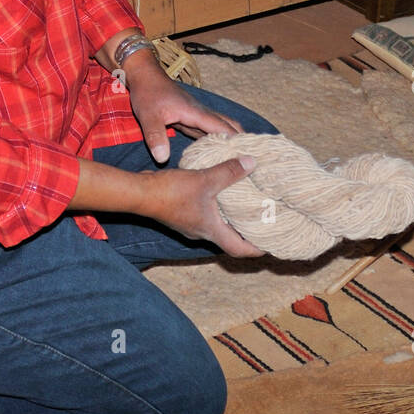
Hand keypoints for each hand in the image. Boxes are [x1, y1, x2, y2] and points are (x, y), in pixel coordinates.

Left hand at [123, 55, 243, 163]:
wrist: (145, 76)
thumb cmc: (148, 93)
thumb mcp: (149, 116)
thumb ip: (156, 136)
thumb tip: (163, 158)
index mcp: (196, 113)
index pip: (222, 128)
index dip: (236, 141)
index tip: (249, 155)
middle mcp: (201, 113)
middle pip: (229, 125)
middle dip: (241, 139)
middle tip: (252, 158)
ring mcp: (196, 115)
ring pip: (220, 127)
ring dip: (231, 140)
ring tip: (240, 158)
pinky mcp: (190, 118)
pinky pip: (208, 130)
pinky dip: (217, 139)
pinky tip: (218, 152)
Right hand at [137, 156, 265, 257]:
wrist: (141, 193)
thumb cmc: (172, 192)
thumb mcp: (205, 179)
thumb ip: (229, 171)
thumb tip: (252, 163)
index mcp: (212, 231)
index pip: (240, 250)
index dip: (258, 249)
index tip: (273, 243)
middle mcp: (203, 233)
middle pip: (231, 240)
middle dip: (249, 233)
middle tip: (265, 222)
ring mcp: (192, 225)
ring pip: (219, 228)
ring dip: (234, 220)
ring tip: (249, 207)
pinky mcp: (184, 216)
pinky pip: (208, 217)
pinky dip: (220, 210)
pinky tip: (224, 195)